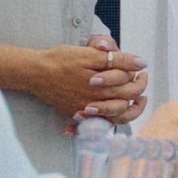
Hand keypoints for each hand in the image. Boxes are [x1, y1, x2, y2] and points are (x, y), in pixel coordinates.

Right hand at [8, 39, 137, 128]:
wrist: (36, 73)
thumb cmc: (61, 61)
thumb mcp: (90, 54)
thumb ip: (118, 60)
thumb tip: (141, 63)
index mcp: (104, 86)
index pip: (132, 85)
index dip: (140, 76)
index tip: (142, 69)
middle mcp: (98, 102)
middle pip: (127, 101)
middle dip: (139, 90)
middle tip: (141, 79)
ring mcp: (88, 111)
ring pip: (117, 117)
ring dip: (130, 108)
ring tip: (135, 99)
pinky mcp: (77, 115)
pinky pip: (98, 124)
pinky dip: (109, 120)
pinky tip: (114, 112)